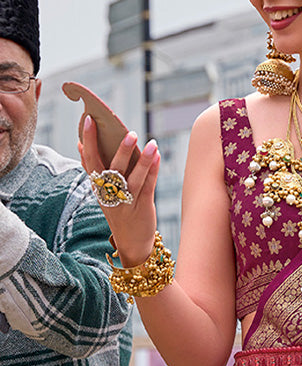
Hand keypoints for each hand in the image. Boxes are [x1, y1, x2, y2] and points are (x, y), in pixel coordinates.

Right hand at [79, 115, 159, 265]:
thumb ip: (93, 170)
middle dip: (119, 150)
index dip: (88, 142)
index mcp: (98, 188)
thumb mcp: (102, 193)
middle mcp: (109, 195)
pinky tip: (158, 156)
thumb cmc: (118, 212)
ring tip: (151, 143)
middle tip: (128, 132)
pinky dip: (153, 171)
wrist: (132, 244)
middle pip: (111, 170)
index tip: (88, 121)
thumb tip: (79, 145)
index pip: (90, 162)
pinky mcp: (142, 208)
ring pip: (133, 179)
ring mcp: (126, 202)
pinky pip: (148, 187)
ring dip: (143, 160)